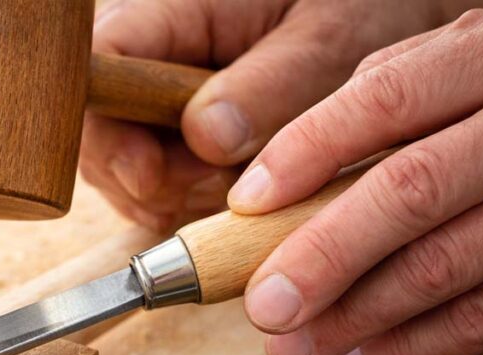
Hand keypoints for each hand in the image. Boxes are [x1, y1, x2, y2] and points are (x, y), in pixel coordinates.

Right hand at [80, 0, 482, 229]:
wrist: (383, 19)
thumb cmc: (364, 7)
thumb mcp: (335, 38)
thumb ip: (273, 85)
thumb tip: (205, 137)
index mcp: (178, 9)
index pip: (98, 67)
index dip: (109, 130)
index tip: (151, 174)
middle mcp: (153, 56)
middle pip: (100, 134)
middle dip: (151, 181)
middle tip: (220, 188)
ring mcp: (159, 102)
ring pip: (126, 171)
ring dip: (177, 199)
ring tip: (241, 187)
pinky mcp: (174, 138)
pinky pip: (157, 189)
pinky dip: (191, 206)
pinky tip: (234, 195)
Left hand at [233, 5, 482, 354]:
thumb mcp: (446, 71)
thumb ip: (374, 110)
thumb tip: (270, 191)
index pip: (386, 98)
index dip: (308, 153)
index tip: (247, 205)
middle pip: (415, 189)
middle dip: (326, 256)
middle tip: (265, 307)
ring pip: (449, 261)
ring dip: (357, 318)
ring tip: (293, 349)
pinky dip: (414, 348)